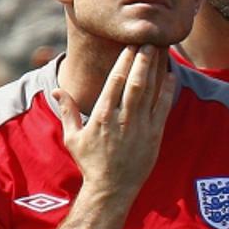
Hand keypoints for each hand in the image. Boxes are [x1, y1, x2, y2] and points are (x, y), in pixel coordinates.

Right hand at [57, 45, 173, 202]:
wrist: (112, 189)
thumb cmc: (91, 163)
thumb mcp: (73, 137)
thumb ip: (67, 111)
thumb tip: (57, 90)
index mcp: (102, 116)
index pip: (115, 82)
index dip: (124, 61)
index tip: (130, 45)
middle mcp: (123, 119)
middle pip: (136, 83)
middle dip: (143, 60)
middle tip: (149, 40)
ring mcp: (141, 127)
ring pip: (151, 92)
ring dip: (156, 70)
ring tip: (160, 50)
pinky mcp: (154, 136)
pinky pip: (163, 108)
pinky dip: (168, 91)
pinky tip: (171, 75)